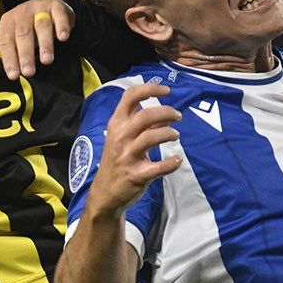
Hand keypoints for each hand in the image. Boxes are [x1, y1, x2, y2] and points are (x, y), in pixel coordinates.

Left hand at [0, 0, 72, 78]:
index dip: (9, 59)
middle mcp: (22, 13)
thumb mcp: (11, 32)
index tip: (13, 75)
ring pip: (42, 26)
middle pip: (23, 34)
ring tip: (46, 60)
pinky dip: (62, 27)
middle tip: (29, 72)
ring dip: (45, 44)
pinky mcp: (56, 7)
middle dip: (25, 54)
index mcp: (8, 21)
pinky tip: (63, 38)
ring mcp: (40, 8)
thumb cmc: (28, 24)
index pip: (6, 42)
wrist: (48, 6)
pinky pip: (59, 16)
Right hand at [87, 83, 182, 214]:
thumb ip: (143, 126)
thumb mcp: (123, 139)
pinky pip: (159, 167)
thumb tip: (165, 116)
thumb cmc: (117, 161)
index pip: (130, 97)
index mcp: (116, 124)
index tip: (166, 90)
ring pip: (151, 137)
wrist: (105, 193)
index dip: (149, 89)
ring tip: (176, 136)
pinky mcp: (136, 175)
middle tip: (178, 115)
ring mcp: (127, 157)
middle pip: (145, 115)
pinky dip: (172, 163)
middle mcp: (120, 138)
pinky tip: (177, 160)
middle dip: (166, 111)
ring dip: (169, 134)